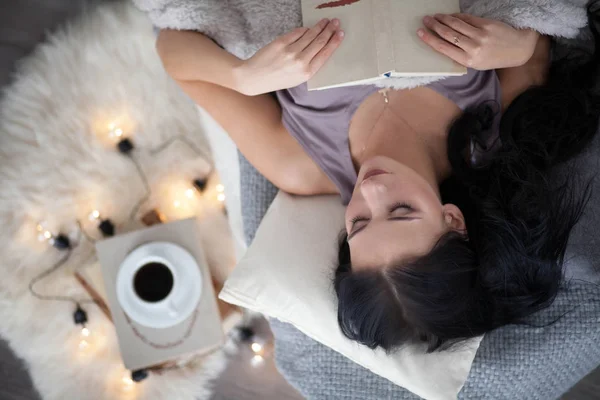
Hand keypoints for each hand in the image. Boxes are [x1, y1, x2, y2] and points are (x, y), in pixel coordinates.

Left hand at [236, 19, 343, 95]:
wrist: (255, 77)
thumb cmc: (278, 79)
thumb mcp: (297, 78)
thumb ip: (310, 64)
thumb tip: (320, 46)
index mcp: (307, 73)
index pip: (325, 53)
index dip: (334, 41)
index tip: (340, 33)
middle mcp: (300, 62)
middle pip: (320, 41)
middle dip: (330, 30)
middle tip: (335, 22)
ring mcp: (290, 51)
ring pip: (310, 35)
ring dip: (319, 26)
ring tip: (325, 21)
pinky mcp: (281, 42)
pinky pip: (297, 32)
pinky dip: (304, 29)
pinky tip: (308, 28)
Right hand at [417, 14, 539, 69]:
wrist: (518, 49)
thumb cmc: (494, 58)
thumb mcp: (476, 63)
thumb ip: (461, 54)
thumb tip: (444, 42)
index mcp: (468, 61)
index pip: (443, 48)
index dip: (430, 39)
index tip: (420, 33)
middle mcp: (473, 48)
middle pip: (448, 34)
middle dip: (434, 26)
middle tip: (425, 20)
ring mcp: (480, 35)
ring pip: (456, 25)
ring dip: (443, 19)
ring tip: (434, 16)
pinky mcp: (487, 25)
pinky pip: (467, 19)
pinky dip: (456, 17)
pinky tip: (450, 16)